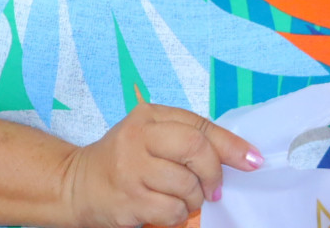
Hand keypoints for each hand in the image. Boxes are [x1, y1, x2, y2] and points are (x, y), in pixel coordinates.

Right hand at [66, 103, 261, 227]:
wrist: (77, 184)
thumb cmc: (125, 159)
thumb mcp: (153, 136)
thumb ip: (189, 138)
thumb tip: (241, 156)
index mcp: (149, 116)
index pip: (199, 126)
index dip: (231, 145)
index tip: (252, 160)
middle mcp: (137, 137)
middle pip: (196, 149)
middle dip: (213, 173)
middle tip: (214, 188)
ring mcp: (130, 169)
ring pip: (187, 184)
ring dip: (194, 197)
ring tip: (182, 197)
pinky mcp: (127, 200)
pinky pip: (172, 210)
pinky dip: (178, 214)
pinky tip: (165, 208)